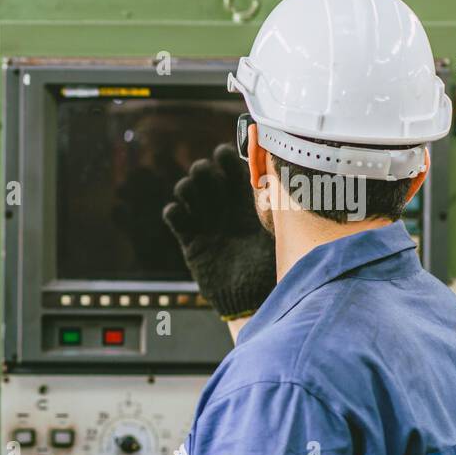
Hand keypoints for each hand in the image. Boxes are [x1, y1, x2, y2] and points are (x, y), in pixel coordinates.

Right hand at [162, 143, 275, 320]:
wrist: (252, 300)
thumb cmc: (272, 266)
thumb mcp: (279, 231)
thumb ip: (276, 204)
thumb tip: (282, 174)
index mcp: (246, 202)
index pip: (232, 171)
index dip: (226, 159)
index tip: (224, 154)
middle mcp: (224, 208)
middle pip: (205, 176)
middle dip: (202, 170)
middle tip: (205, 172)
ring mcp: (206, 223)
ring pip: (187, 192)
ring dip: (186, 186)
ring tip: (189, 191)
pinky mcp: (191, 242)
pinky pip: (176, 219)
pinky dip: (173, 211)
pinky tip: (178, 212)